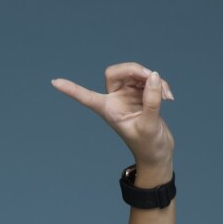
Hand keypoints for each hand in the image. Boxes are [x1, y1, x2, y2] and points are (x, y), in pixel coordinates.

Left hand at [51, 62, 174, 170]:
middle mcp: (115, 101)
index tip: (54, 82)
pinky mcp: (142, 94)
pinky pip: (149, 79)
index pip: (86, 97)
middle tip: (151, 77)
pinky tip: (168, 97)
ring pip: (135, 73)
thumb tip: (154, 76)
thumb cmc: (149, 146)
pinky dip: (160, 84)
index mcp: (108, 110)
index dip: (71, 89)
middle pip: (116, 72)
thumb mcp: (149, 125)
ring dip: (151, 78)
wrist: (159, 154)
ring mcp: (128, 96)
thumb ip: (151, 100)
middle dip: (134, 70)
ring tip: (165, 95)